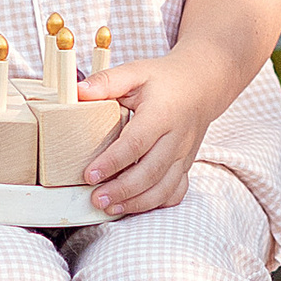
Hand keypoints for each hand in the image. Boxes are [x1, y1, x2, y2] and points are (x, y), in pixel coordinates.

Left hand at [79, 53, 230, 216]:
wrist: (202, 86)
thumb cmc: (164, 80)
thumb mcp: (135, 72)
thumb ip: (106, 81)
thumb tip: (77, 91)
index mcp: (161, 114)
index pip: (136, 143)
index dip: (112, 162)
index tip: (89, 175)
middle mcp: (176, 138)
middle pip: (150, 172)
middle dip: (122, 190)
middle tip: (96, 198)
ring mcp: (183, 155)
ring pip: (164, 187)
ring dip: (137, 202)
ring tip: (110, 208)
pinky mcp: (186, 165)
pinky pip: (176, 191)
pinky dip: (157, 203)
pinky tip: (135, 206)